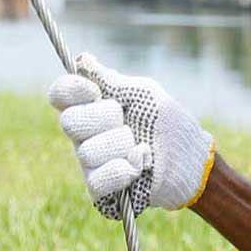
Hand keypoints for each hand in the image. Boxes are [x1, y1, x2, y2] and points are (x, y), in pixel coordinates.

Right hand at [47, 53, 214, 218]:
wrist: (191, 159)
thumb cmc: (169, 124)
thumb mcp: (145, 94)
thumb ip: (113, 82)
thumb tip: (84, 60)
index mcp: (91, 107)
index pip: (60, 95)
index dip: (72, 91)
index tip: (96, 91)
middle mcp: (84, 135)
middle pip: (69, 122)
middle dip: (105, 119)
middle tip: (128, 123)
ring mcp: (91, 163)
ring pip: (87, 152)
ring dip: (122, 146)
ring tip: (142, 148)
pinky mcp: (101, 190)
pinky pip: (96, 180)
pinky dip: (121, 171)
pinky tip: (139, 167)